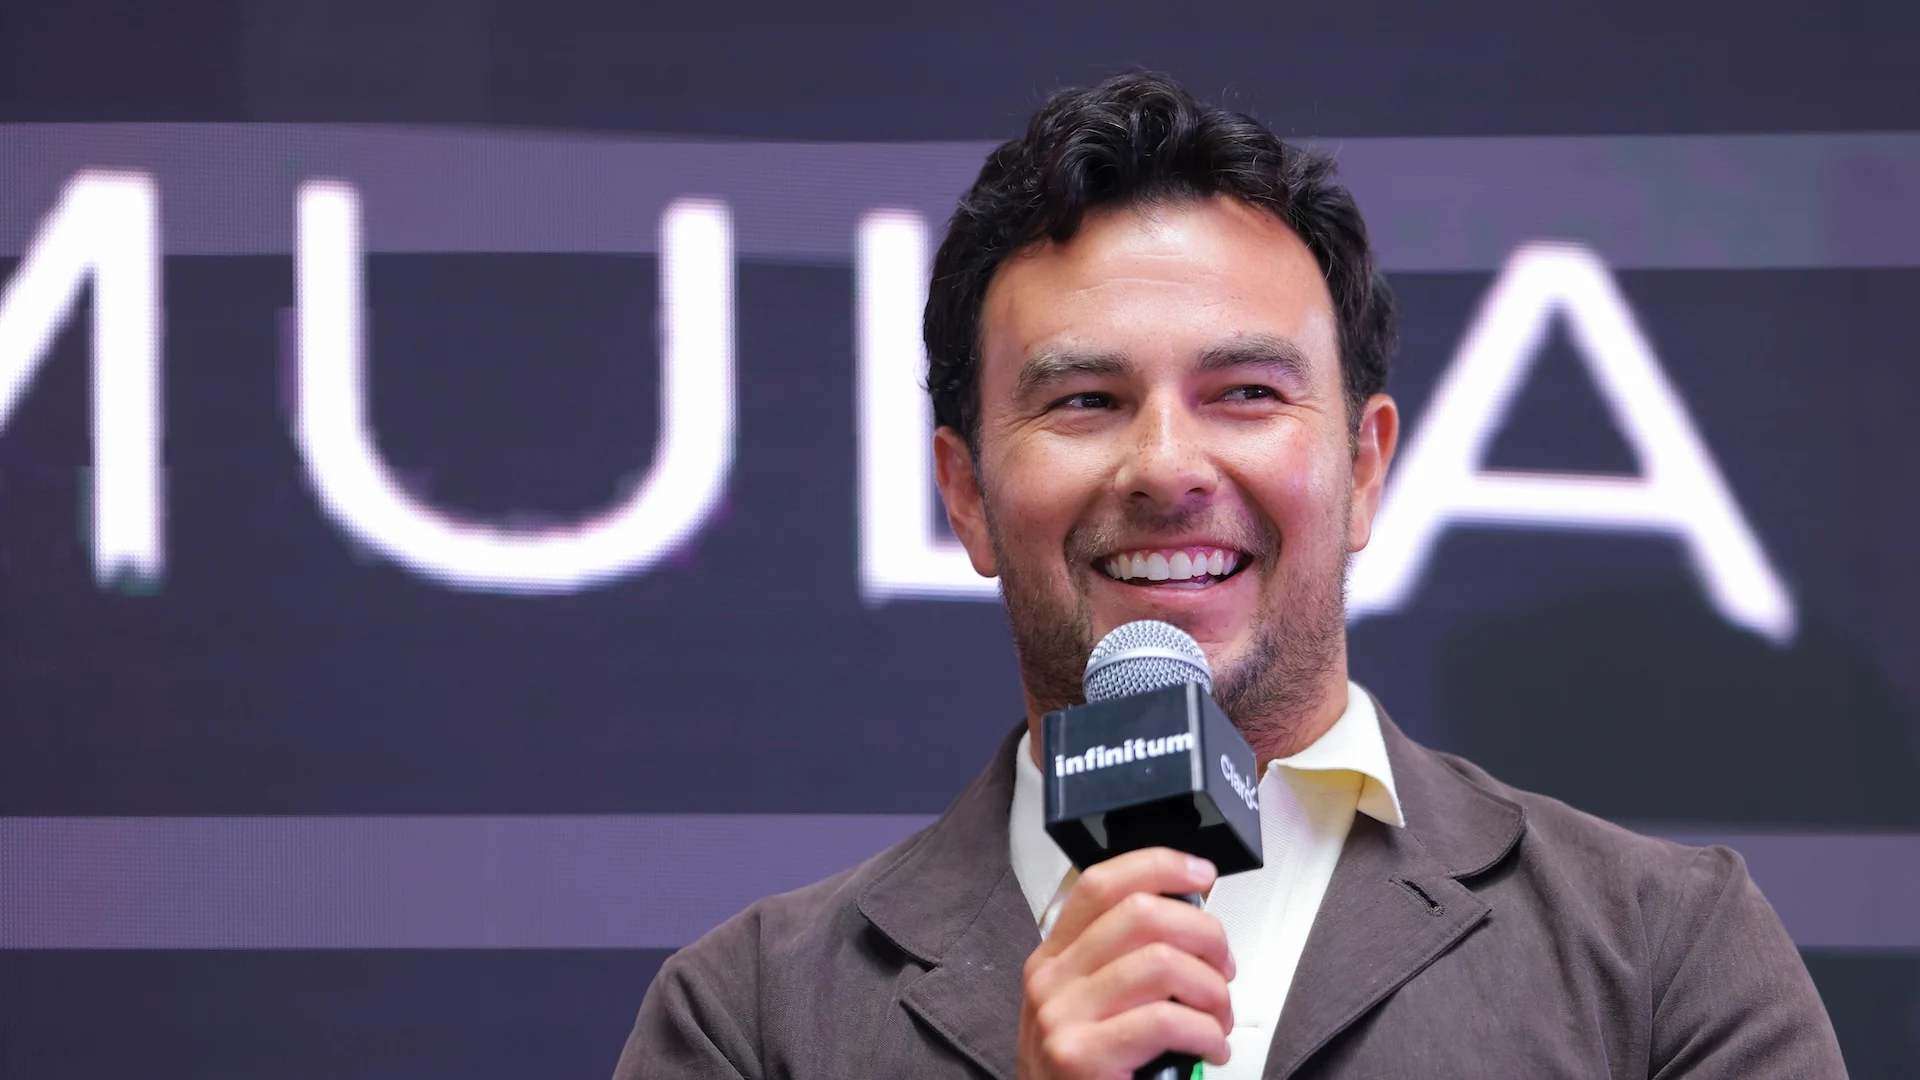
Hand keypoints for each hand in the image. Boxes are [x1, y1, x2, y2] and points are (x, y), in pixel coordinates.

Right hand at [1016, 847, 1234, 1078]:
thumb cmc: (1088, 1075)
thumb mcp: (1090, 1006)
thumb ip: (1123, 963)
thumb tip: (1190, 920)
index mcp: (1053, 957)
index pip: (1102, 884)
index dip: (1158, 866)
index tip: (1202, 873)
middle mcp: (1050, 980)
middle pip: (1140, 914)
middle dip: (1204, 934)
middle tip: (1223, 970)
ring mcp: (1061, 1018)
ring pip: (1161, 963)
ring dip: (1212, 991)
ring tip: (1218, 1019)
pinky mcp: (1081, 1058)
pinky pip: (1167, 1020)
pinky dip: (1207, 1032)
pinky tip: (1210, 1049)